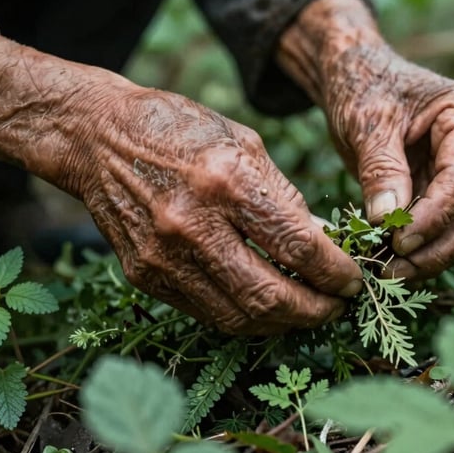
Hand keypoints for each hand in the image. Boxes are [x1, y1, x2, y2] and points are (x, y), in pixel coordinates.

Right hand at [75, 87, 361, 333]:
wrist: (99, 138)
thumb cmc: (179, 130)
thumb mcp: (244, 143)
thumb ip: (284, 197)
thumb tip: (322, 242)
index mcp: (226, 181)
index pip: (297, 247)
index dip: (336, 272)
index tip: (354, 279)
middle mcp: (191, 225)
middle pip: (269, 297)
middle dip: (317, 310)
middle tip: (338, 306)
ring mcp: (163, 257)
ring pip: (239, 318)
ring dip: (283, 323)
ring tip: (307, 310)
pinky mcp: (144, 276)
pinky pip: (207, 312)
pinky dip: (244, 316)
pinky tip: (265, 304)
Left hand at [279, 0, 453, 279]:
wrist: (355, 74)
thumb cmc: (362, 85)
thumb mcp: (366, 121)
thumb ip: (381, 168)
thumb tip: (388, 220)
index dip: (435, 216)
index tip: (400, 240)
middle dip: (437, 247)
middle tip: (393, 269)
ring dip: (430, 255)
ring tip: (387, 271)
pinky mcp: (444, 187)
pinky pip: (443, 226)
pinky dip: (420, 248)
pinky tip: (388, 261)